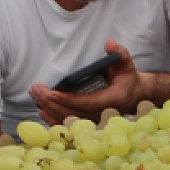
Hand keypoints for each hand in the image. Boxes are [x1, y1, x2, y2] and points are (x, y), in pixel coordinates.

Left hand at [28, 40, 147, 125]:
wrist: (135, 94)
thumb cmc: (127, 78)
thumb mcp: (126, 64)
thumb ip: (120, 53)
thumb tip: (110, 44)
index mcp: (114, 100)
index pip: (89, 103)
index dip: (70, 100)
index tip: (52, 92)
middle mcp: (105, 114)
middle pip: (75, 114)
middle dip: (53, 103)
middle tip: (36, 89)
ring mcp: (97, 120)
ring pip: (71, 121)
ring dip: (51, 110)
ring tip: (35, 95)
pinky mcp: (90, 122)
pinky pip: (72, 125)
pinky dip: (56, 120)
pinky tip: (43, 111)